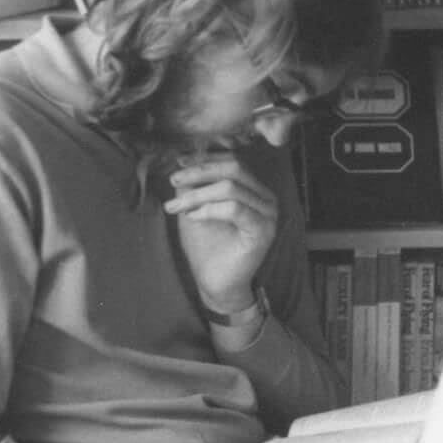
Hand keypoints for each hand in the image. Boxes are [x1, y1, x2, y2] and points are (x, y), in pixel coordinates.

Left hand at [165, 152, 277, 310]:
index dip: (204, 159)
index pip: (232, 161)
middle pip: (234, 168)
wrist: (214, 282)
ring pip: (231, 187)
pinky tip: (192, 217)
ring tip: (176, 206)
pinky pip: (235, 209)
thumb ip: (195, 184)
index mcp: (254, 188)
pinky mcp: (263, 231)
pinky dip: (209, 209)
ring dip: (197, 194)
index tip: (178, 163)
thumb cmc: (206, 245)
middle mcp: (266, 197)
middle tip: (174, 181)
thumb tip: (184, 161)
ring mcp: (268, 214)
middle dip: (199, 172)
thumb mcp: (195, 206)